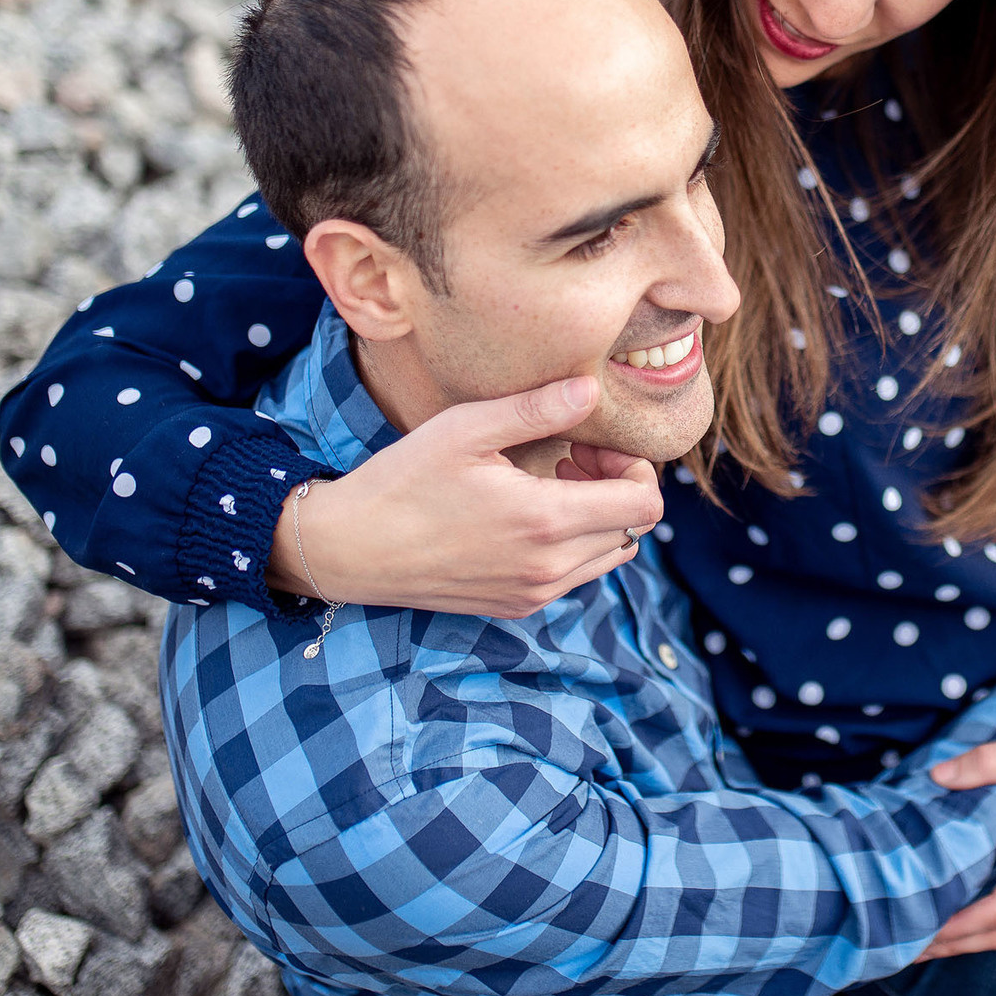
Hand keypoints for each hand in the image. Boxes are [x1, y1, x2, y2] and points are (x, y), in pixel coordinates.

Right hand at [266, 376, 664, 617]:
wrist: (350, 549)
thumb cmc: (403, 481)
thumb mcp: (466, 430)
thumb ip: (536, 410)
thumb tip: (591, 389)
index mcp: (545, 523)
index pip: (644, 504)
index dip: (633, 466)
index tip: (588, 443)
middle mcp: (549, 568)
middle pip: (634, 529)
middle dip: (618, 486)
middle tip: (572, 456)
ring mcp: (534, 594)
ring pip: (610, 554)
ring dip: (599, 516)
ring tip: (551, 482)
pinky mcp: (517, 606)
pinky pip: (576, 574)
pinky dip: (574, 542)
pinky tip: (529, 512)